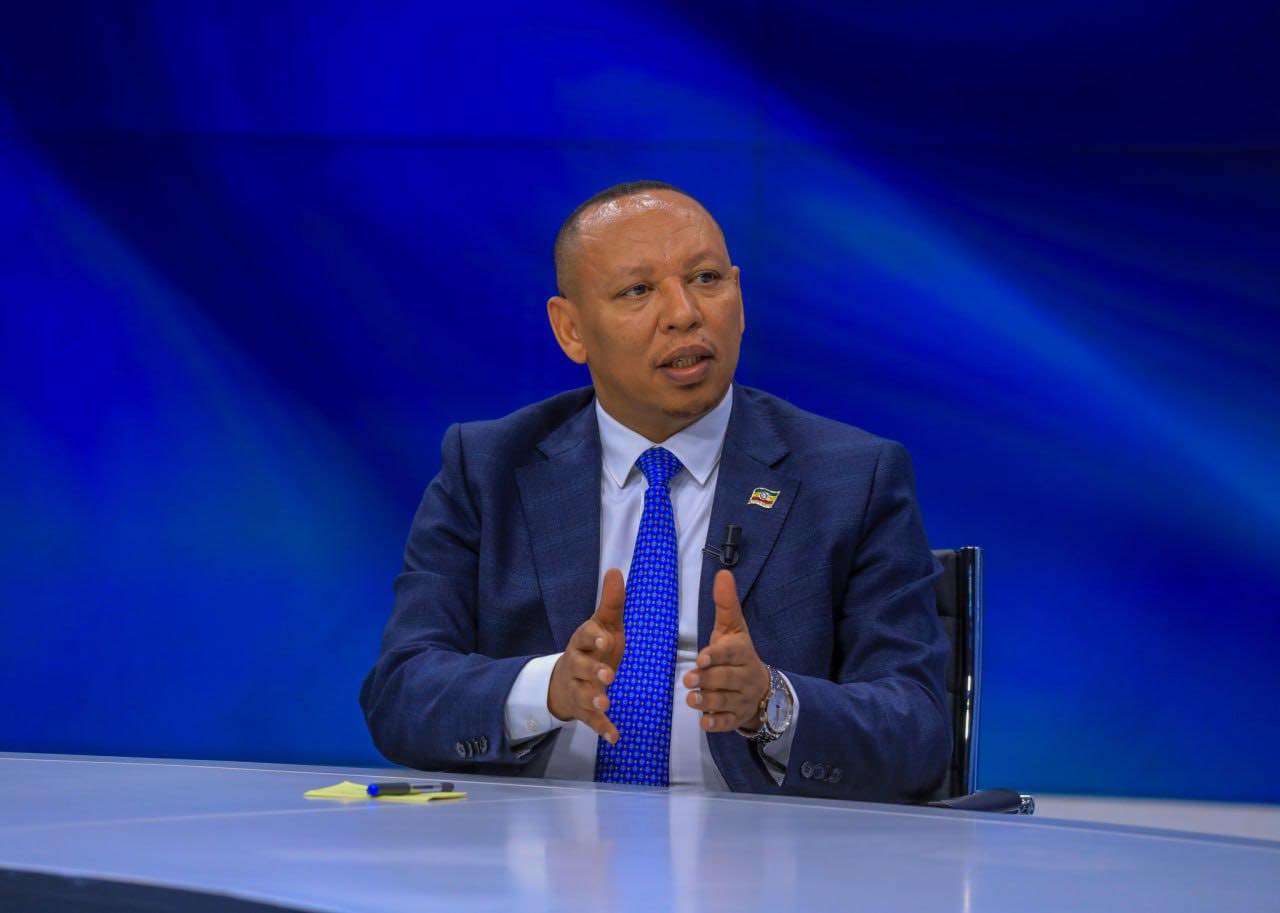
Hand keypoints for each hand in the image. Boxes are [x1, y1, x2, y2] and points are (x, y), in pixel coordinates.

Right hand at [547, 568, 624, 743]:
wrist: (565, 681)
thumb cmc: (593, 649)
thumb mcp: (603, 625)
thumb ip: (611, 602)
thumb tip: (616, 569)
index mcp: (582, 642)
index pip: (584, 636)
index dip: (594, 638)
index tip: (606, 640)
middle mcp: (576, 665)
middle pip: (581, 667)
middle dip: (593, 672)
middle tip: (608, 676)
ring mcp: (578, 688)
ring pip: (583, 694)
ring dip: (594, 699)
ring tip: (606, 704)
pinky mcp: (583, 710)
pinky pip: (591, 721)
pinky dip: (602, 729)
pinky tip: (615, 738)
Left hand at [683, 569, 770, 732]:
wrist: (761, 687)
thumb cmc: (737, 653)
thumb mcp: (732, 628)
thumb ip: (726, 603)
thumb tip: (723, 572)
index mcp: (742, 652)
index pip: (731, 654)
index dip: (716, 656)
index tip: (701, 658)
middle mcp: (744, 676)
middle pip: (726, 679)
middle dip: (707, 680)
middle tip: (688, 680)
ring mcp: (742, 699)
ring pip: (725, 701)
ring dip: (708, 701)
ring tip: (691, 699)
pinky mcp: (737, 717)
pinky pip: (728, 723)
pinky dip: (717, 723)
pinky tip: (705, 722)